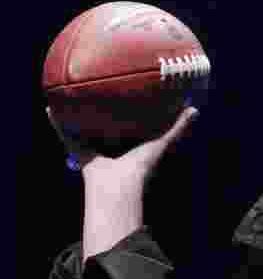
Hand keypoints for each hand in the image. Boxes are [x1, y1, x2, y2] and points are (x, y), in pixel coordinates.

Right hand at [47, 106, 198, 191]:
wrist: (118, 186)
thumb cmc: (143, 167)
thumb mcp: (162, 143)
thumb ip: (178, 128)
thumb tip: (195, 109)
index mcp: (129, 145)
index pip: (129, 126)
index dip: (127, 114)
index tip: (127, 96)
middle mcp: (110, 147)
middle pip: (103, 127)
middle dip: (100, 114)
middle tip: (96, 93)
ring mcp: (93, 149)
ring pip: (81, 129)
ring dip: (75, 116)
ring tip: (68, 96)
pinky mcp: (78, 151)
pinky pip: (65, 134)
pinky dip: (57, 122)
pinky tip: (50, 106)